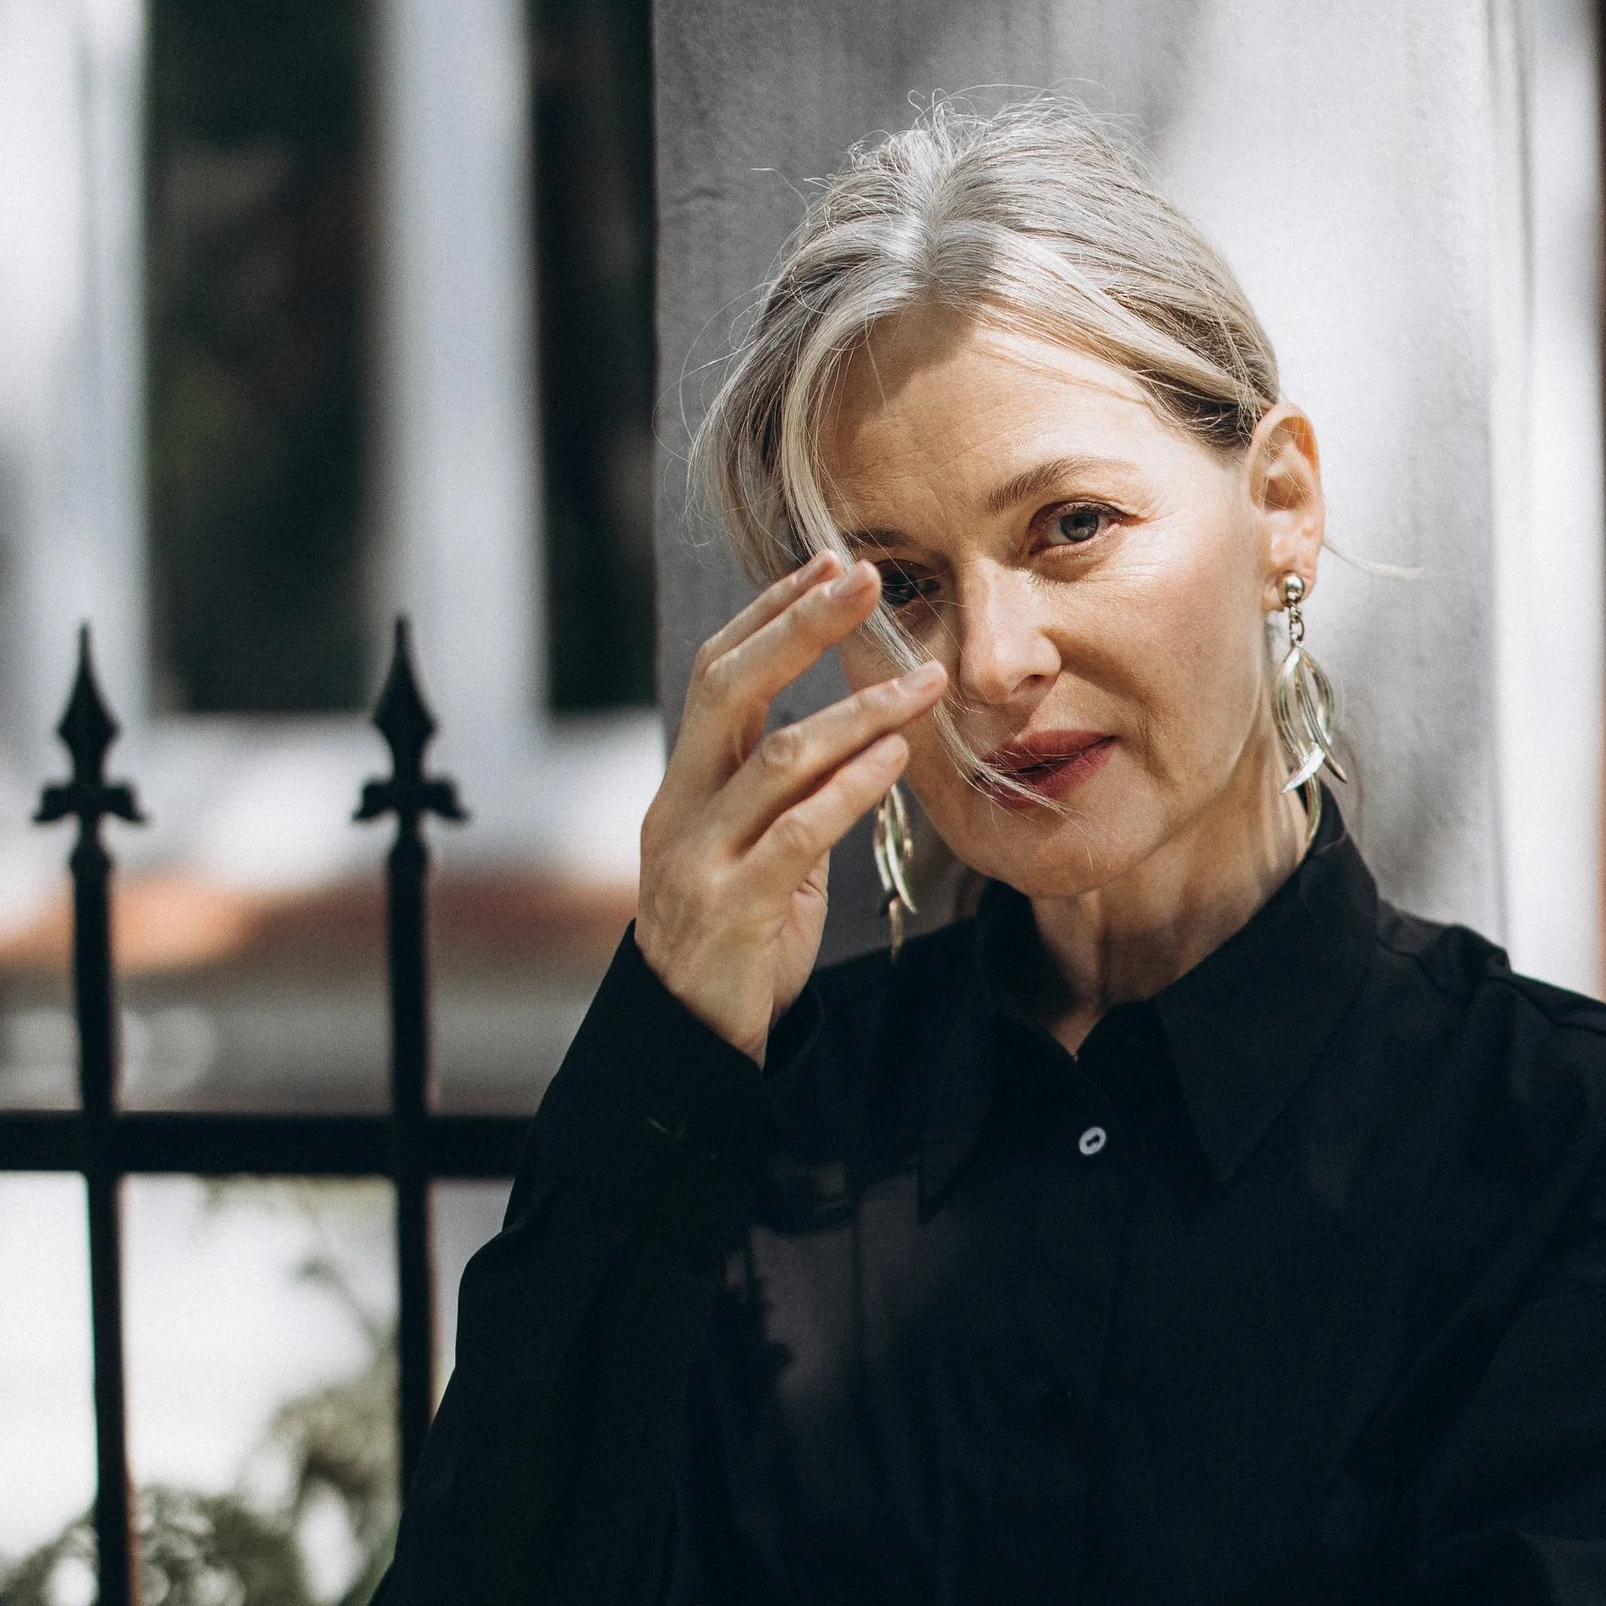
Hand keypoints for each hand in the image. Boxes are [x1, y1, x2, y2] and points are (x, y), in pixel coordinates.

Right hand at [637, 557, 946, 1060]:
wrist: (689, 1042)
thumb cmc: (735, 943)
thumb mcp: (756, 855)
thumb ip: (787, 798)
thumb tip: (850, 739)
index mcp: (685, 784)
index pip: (717, 672)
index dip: (771, 613)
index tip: (829, 564)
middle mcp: (682, 807)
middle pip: (730, 686)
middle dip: (800, 624)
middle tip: (865, 577)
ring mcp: (700, 856)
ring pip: (776, 756)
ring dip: (857, 711)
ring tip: (924, 682)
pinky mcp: (732, 906)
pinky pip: (798, 833)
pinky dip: (851, 789)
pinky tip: (896, 760)